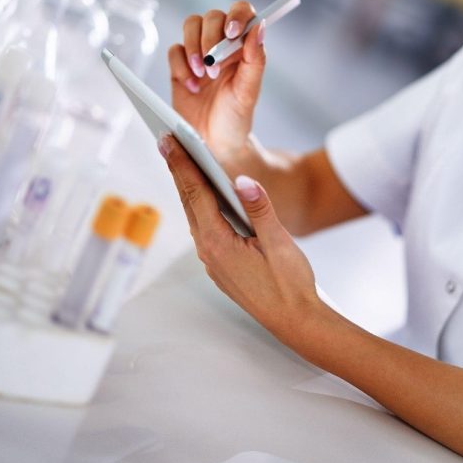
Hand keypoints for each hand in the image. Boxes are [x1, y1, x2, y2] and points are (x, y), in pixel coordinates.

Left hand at [158, 133, 322, 337]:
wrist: (296, 321)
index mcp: (219, 243)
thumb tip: (242, 180)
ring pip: (195, 216)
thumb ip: (260, 209)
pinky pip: (205, 228)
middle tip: (166, 141)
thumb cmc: (291, 285)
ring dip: (188, 188)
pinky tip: (204, 197)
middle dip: (178, 170)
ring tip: (181, 161)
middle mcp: (209, 253)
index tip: (169, 140)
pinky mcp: (221, 266)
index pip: (196, 194)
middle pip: (188, 202)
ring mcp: (213, 261)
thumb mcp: (279, 243)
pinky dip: (200, 206)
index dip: (182, 164)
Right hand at [167, 1, 265, 168]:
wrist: (214, 142)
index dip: (236, 14)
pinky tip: (191, 87)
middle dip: (210, 38)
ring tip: (202, 75)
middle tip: (213, 66)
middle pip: (212, 17)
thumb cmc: (236, 116)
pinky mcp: (180, 65)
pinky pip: (174, 50)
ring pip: (190, 25)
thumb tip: (259, 27)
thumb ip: (255, 59)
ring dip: (193, 47)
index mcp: (243, 46)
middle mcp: (222, 44)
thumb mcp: (249, 91)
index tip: (232, 32)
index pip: (241, 12)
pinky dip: (181, 66)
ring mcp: (199, 52)